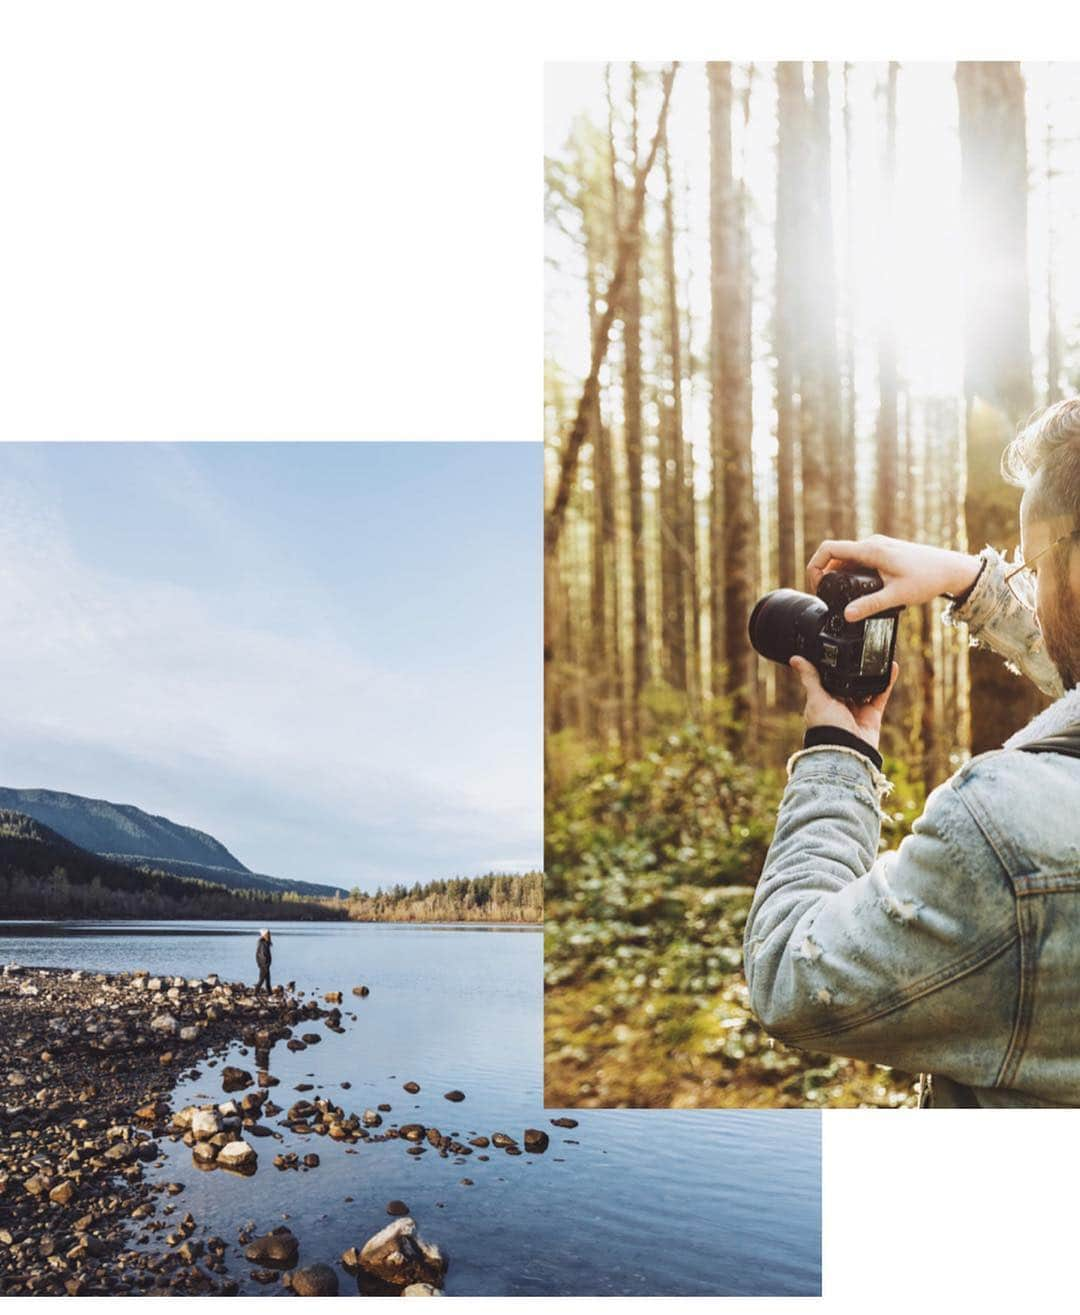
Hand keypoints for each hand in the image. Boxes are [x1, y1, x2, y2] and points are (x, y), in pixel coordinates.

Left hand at [789, 656, 899, 751]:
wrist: (846, 751)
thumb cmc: (826, 727)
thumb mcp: (816, 698)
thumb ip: (810, 678)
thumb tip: (795, 659)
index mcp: (823, 701)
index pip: (830, 679)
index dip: (835, 667)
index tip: (841, 650)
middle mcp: (840, 705)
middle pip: (850, 683)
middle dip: (855, 671)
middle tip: (862, 651)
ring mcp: (857, 710)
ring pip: (867, 687)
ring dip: (873, 674)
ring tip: (878, 655)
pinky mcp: (872, 715)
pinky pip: (881, 694)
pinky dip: (888, 681)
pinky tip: (893, 666)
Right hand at [805, 534, 981, 621]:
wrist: (951, 569)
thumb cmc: (928, 579)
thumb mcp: (897, 596)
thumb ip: (870, 605)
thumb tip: (847, 616)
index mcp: (870, 550)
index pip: (829, 549)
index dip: (815, 566)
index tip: (815, 585)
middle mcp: (872, 544)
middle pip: (836, 554)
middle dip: (825, 574)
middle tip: (826, 596)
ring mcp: (878, 546)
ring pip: (848, 557)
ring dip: (838, 573)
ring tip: (839, 595)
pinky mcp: (884, 552)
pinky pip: (859, 559)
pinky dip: (851, 572)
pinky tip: (857, 589)